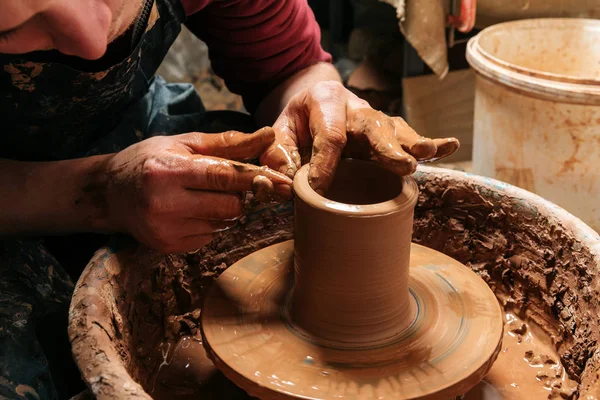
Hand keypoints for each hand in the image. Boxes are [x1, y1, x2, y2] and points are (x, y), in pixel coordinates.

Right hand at [102, 128, 291, 252]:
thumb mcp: (184, 143)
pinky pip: (210, 237)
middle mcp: (164, 203)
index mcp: (168, 171)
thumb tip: (268, 136)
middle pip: (229, 205)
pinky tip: (189, 211)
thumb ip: (228, 143)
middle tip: (223, 183)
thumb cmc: (149, 160)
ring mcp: (166, 230)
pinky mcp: (168, 247)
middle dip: (237, 194)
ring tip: (198, 195)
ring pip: (223, 224)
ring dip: (223, 210)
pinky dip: (209, 224)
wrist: (110, 193)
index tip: (283, 182)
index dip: (256, 179)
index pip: (223, 177)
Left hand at [259, 81, 458, 193]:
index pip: (329, 134)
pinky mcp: (388, 132)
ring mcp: (375, 119)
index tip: (319, 189)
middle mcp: (355, 107)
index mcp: (324, 101)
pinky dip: (431, 144)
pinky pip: (409, 136)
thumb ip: (278, 156)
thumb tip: (282, 185)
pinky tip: (449, 146)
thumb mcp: (279, 134)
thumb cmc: (298, 123)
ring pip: (394, 130)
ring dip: (410, 145)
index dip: (325, 163)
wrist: (313, 101)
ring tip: (425, 155)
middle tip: (401, 165)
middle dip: (386, 147)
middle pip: (372, 126)